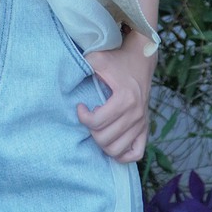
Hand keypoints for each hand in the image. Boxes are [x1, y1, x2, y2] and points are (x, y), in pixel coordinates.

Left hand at [77, 33, 155, 163]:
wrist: (141, 59)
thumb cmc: (117, 59)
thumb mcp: (98, 58)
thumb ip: (82, 65)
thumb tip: (66, 74)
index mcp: (125, 98)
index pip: (97, 122)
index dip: (83, 117)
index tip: (80, 107)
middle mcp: (135, 114)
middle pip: (105, 139)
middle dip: (91, 131)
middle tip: (90, 117)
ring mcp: (142, 123)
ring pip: (117, 150)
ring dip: (103, 143)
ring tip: (99, 128)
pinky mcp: (145, 128)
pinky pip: (136, 153)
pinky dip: (122, 154)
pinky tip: (112, 141)